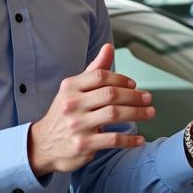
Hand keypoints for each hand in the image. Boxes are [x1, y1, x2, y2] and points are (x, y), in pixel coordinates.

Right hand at [28, 43, 150, 174]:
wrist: (43, 144)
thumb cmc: (65, 113)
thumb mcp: (74, 89)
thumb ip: (94, 70)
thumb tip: (109, 47)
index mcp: (70, 87)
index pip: (101, 76)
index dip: (121, 79)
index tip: (134, 84)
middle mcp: (72, 104)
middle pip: (111, 94)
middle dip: (134, 96)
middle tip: (148, 98)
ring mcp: (77, 125)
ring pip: (114, 114)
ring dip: (137, 113)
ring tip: (149, 113)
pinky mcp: (83, 144)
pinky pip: (113, 139)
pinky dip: (129, 139)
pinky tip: (139, 139)